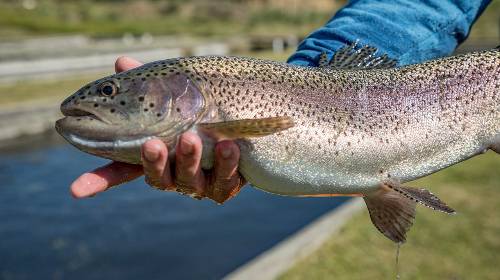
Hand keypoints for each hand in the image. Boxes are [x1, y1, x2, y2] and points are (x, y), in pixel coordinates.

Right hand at [70, 56, 244, 202]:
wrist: (245, 125)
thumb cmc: (201, 110)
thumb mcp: (175, 94)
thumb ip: (148, 82)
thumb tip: (121, 62)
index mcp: (154, 155)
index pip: (121, 169)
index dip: (98, 181)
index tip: (75, 190)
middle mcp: (172, 173)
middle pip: (157, 177)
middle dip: (153, 162)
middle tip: (153, 143)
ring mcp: (198, 182)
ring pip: (189, 181)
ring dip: (189, 160)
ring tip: (193, 138)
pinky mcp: (224, 185)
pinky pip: (224, 182)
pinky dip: (226, 165)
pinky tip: (229, 146)